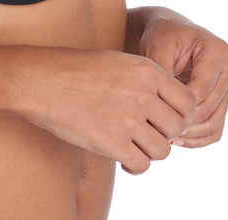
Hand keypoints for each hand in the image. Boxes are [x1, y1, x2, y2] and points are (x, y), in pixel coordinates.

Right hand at [15, 47, 195, 174]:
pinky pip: (142, 164)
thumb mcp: (116, 60)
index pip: (188, 100)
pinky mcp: (112, 142)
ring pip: (163, 150)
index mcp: (146, 69)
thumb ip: (145, 79)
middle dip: (165, 134)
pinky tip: (123, 159)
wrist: (40, 80)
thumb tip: (167, 108)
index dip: (181, 114)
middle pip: (178, 127)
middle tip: (147, 134)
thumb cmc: (73, 69)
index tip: (165, 119)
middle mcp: (143, 93)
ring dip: (150, 151)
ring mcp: (128, 118)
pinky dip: (135, 166)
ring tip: (133, 146)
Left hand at [138, 8, 227, 148]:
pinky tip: (176, 139)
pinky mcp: (222, 99)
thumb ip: (163, 75)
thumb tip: (167, 109)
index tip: (156, 115)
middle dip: (184, 122)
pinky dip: (198, 138)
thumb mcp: (156, 48)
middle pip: (210, 108)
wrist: (168, 32)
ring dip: (191, 134)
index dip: (179, 106)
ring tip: (166, 137)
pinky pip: (216, 128)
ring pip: (215, 122)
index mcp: (217, 51)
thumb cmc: (160, 36)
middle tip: (158, 131)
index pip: (202, 89)